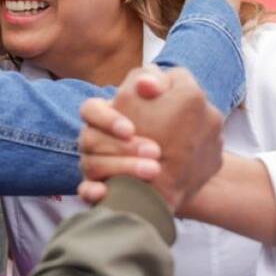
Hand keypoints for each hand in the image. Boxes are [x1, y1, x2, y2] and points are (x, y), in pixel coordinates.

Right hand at [78, 67, 222, 210]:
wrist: (188, 179)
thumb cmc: (181, 134)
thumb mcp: (179, 100)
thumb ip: (160, 81)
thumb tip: (148, 84)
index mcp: (109, 117)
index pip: (91, 110)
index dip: (107, 119)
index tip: (130, 130)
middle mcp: (99, 141)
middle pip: (89, 139)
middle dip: (123, 147)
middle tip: (155, 152)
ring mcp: (98, 170)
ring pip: (90, 166)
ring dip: (122, 168)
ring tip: (154, 171)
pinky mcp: (105, 194)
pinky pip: (87, 192)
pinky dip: (94, 192)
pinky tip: (105, 193)